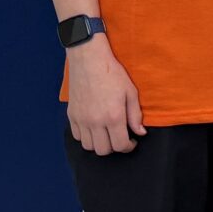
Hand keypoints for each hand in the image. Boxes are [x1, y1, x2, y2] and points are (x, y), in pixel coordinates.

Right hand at [64, 39, 146, 153]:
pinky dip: (86, 137)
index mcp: (113, 117)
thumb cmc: (113, 74)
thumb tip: (140, 133)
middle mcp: (95, 122)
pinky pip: (77, 136)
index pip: (120, 146)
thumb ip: (135, 115)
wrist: (89, 60)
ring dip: (99, 144)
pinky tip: (94, 128)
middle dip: (114, 148)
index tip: (132, 141)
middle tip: (119, 137)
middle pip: (103, 150)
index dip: (129, 147)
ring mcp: (81, 119)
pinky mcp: (71, 115)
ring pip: (88, 146)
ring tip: (106, 133)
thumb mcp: (131, 92)